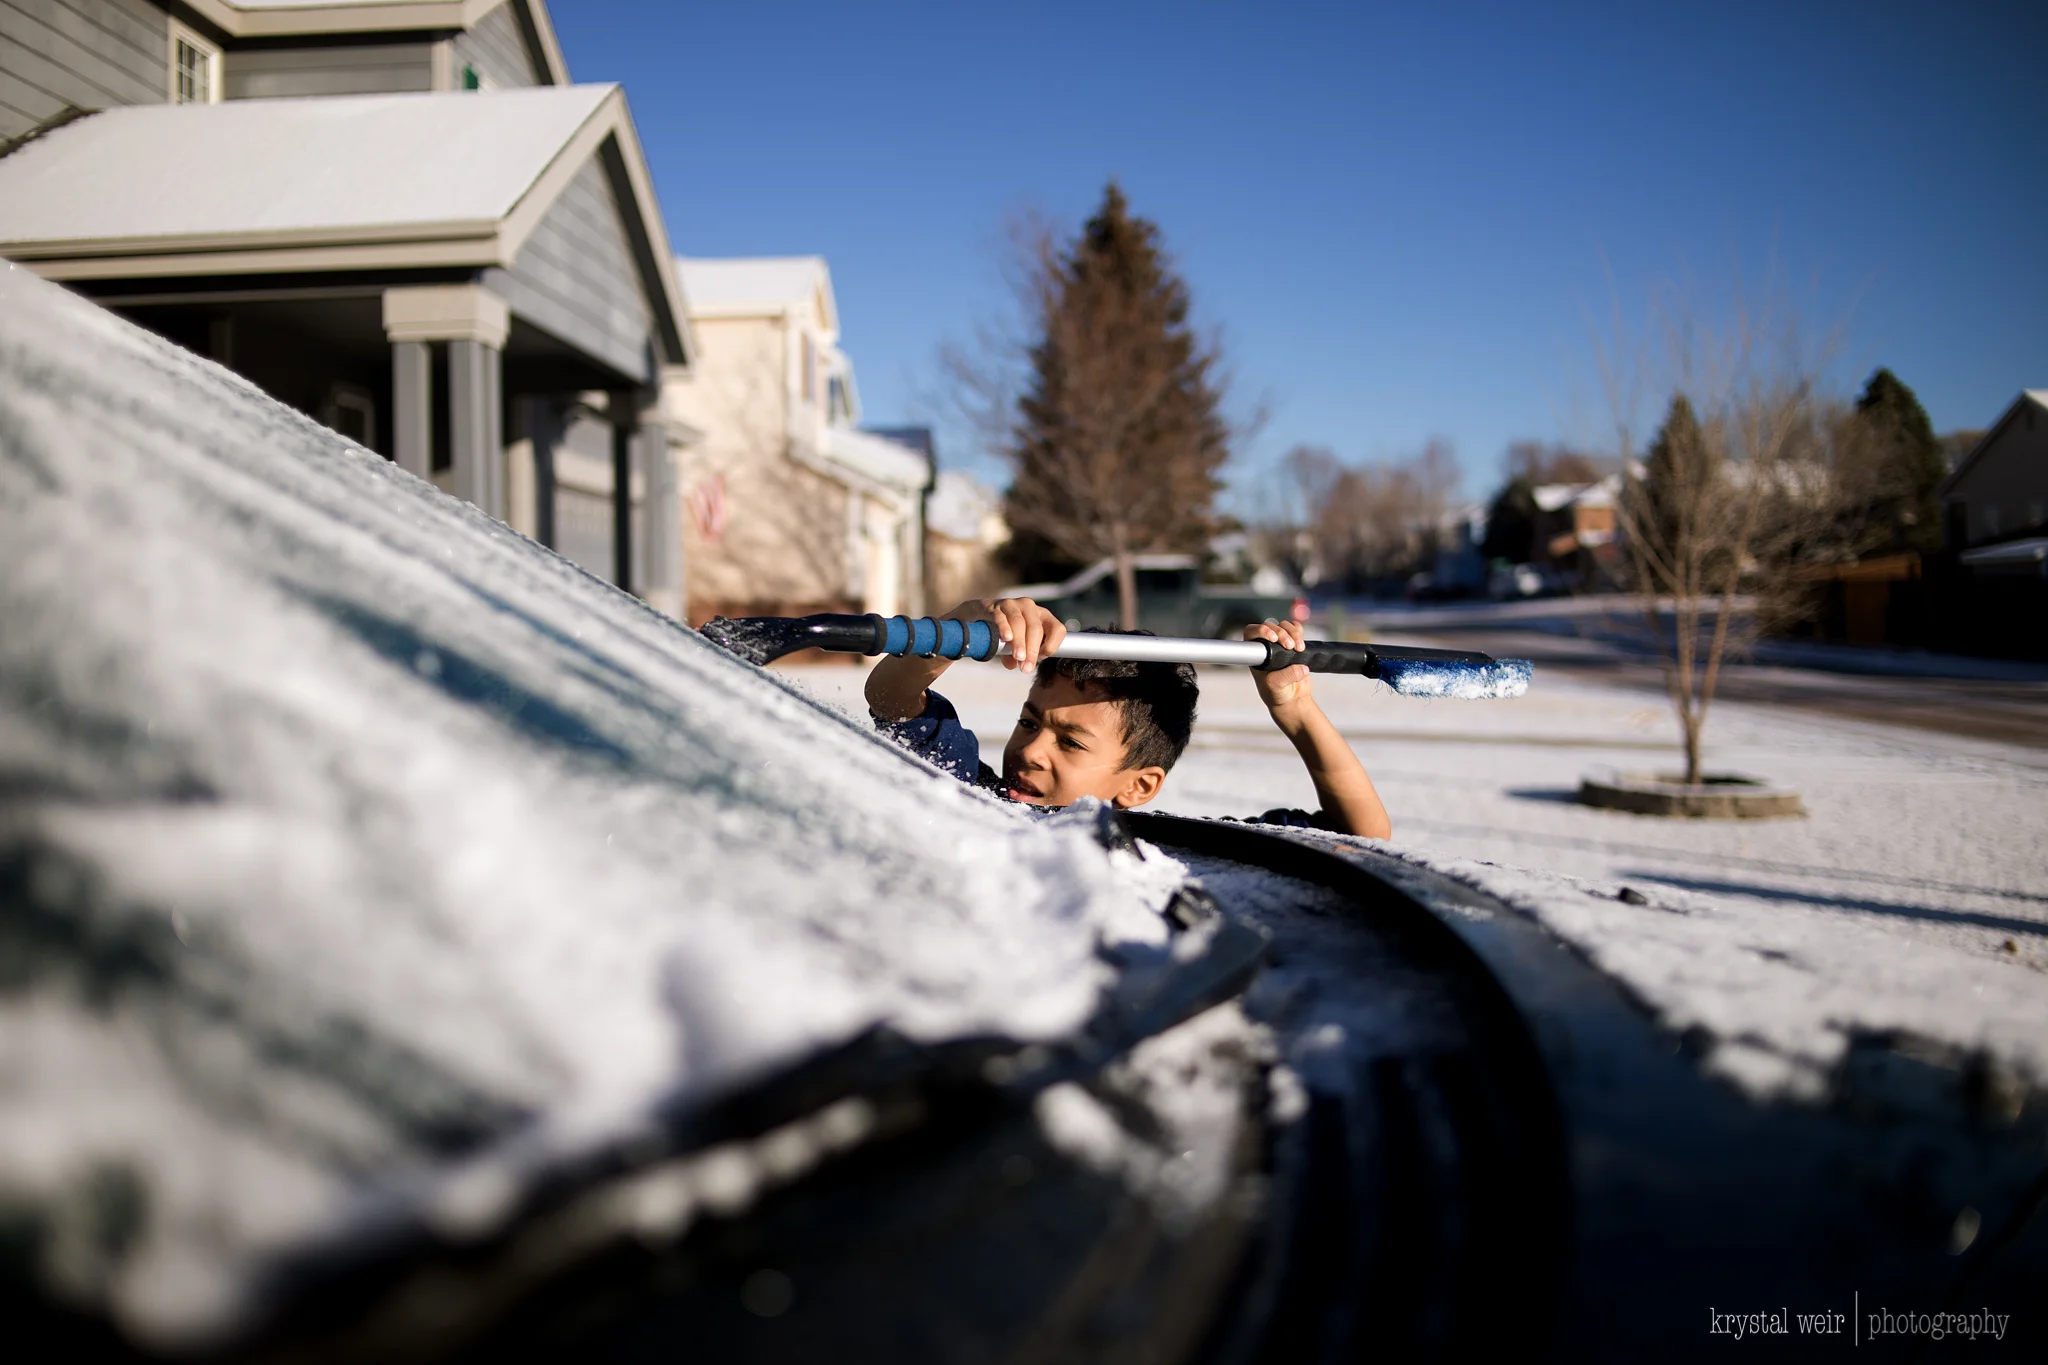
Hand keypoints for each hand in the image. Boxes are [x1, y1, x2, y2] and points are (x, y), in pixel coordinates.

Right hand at [951, 598, 1065, 673]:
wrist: (979, 616)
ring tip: (1018, 657)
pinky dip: (1004, 627)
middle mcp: (1030, 607)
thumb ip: (1016, 655)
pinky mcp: (995, 606)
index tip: (1041, 659)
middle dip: (1032, 650)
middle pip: (1036, 628)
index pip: (1057, 629)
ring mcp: (1012, 604)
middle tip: (1027, 668)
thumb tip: (1012, 665)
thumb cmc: (1005, 632)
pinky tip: (1006, 638)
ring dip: (1020, 642)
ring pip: (1019, 623)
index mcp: (1042, 616)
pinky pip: (1001, 617)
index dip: (1052, 645)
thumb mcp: (1016, 645)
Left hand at [1247, 619, 1312, 713]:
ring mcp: (1280, 643)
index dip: (1262, 631)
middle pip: (1271, 626)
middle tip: (1290, 647)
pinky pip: (1296, 629)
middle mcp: (1265, 645)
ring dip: (1294, 633)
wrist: (1292, 698)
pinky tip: (1302, 645)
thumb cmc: (1276, 692)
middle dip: (1282, 634)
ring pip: (1285, 626)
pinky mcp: (1293, 642)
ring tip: (1299, 649)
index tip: (1274, 639)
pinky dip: (1300, 632)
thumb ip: (1287, 675)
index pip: (1252, 632)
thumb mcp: (1277, 686)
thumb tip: (1301, 666)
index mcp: (1255, 653)